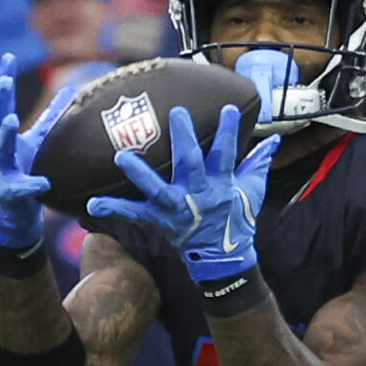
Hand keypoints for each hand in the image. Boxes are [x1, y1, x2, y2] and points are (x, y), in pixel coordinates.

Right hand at [0, 55, 69, 252]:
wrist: (12, 215)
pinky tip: (42, 182)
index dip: (3, 80)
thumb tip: (68, 90)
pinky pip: (20, 190)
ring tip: (11, 119)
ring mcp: (0, 172)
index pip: (1, 102)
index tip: (7, 57)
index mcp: (1, 135)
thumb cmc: (21, 173)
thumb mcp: (35, 143)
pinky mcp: (9, 195)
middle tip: (6, 79)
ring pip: (0, 151)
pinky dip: (30, 186)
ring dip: (5, 134)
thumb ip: (48, 118)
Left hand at [87, 103, 280, 286]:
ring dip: (139, 173)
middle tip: (176, 112)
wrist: (224, 257)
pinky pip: (134, 215)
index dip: (227, 132)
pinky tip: (92, 203)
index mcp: (221, 184)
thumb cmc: (237, 219)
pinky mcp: (160, 221)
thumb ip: (259, 162)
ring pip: (157, 189)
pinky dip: (114, 209)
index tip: (227, 108)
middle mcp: (198, 194)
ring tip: (121, 157)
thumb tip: (273, 139)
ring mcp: (177, 208)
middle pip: (191, 163)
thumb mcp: (252, 191)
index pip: (226, 153)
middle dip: (185, 138)